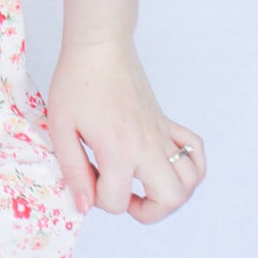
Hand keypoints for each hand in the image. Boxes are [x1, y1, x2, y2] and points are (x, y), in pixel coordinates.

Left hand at [46, 36, 205, 222]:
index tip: (86, 177)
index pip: (117, 201)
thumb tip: (84, 204)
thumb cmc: (75, 82)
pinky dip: (190, 164)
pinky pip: (196, 150)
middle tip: (124, 194)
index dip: (97, 199)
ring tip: (145, 183)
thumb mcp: (61, 126)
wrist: (99, 46)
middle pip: (171, 199)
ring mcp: (162, 134)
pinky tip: (166, 162)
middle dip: (148, 211)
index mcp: (118, 149)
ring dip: (173, 192)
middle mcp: (147, 146)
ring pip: (191, 179)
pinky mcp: (166, 122)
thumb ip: (72, 168)